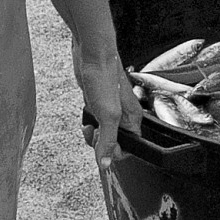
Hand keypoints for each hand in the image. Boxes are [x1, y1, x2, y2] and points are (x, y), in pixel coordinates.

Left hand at [74, 42, 143, 165]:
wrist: (91, 56)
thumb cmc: (104, 78)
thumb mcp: (107, 115)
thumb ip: (108, 141)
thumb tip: (106, 163)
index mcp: (133, 119)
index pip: (130, 147)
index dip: (115, 152)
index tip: (104, 149)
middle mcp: (124, 115)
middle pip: (115, 142)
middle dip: (101, 144)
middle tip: (94, 134)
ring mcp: (110, 109)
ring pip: (103, 132)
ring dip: (93, 134)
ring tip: (89, 126)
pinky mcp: (98, 102)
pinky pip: (95, 121)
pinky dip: (88, 122)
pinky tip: (86, 116)